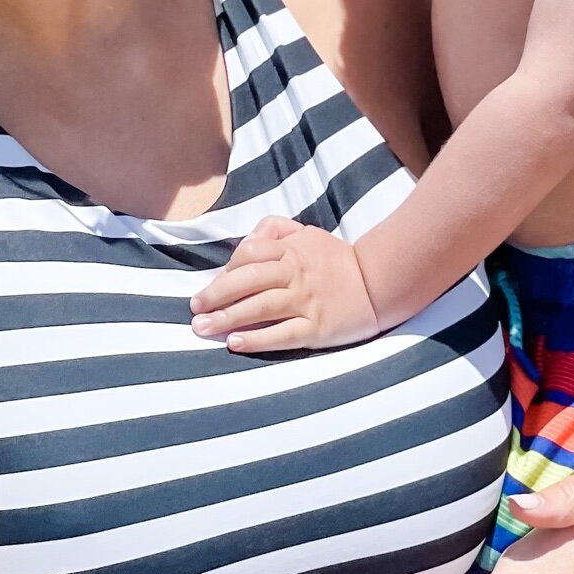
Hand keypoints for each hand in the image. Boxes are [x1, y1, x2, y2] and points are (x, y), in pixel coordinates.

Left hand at [190, 217, 381, 351]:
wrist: (380, 283)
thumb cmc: (336, 260)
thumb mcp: (307, 234)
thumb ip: (275, 230)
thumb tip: (245, 241)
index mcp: (292, 250)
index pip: (249, 254)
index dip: (225, 271)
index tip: (211, 288)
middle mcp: (296, 274)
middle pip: (248, 281)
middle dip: (216, 295)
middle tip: (194, 310)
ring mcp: (307, 301)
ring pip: (260, 307)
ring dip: (227, 318)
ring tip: (202, 328)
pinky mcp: (317, 328)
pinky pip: (283, 334)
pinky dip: (257, 339)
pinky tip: (234, 343)